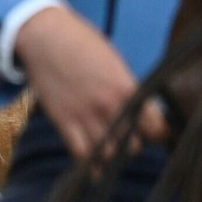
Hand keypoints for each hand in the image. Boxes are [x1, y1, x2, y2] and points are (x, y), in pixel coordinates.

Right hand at [14, 5, 165, 160]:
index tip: (153, 133)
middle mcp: (108, 105)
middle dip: (131, 144)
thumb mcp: (113, 61)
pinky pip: (80, 154)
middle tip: (126, 138)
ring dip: (110, 154)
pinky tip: (93, 166)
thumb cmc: (81, 43)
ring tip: (108, 148)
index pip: (155, 127)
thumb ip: (128, 87)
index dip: (157, 133)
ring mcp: (84, 115)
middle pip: (132, 146)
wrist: (45, 35)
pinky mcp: (63, 121)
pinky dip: (89, 164)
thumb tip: (143, 108)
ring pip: (107, 154)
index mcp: (126, 88)